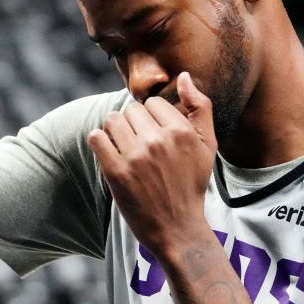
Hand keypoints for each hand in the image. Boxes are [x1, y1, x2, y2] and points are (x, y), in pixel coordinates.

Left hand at [88, 72, 217, 257]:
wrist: (177, 228)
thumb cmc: (191, 185)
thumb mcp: (207, 146)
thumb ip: (200, 107)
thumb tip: (184, 75)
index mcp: (182, 131)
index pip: (152, 103)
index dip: (152, 119)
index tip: (156, 138)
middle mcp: (159, 140)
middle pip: (130, 110)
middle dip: (133, 125)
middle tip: (141, 148)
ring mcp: (136, 156)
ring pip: (112, 120)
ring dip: (115, 133)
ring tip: (126, 151)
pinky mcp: (116, 172)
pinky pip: (96, 138)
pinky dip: (100, 143)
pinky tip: (111, 155)